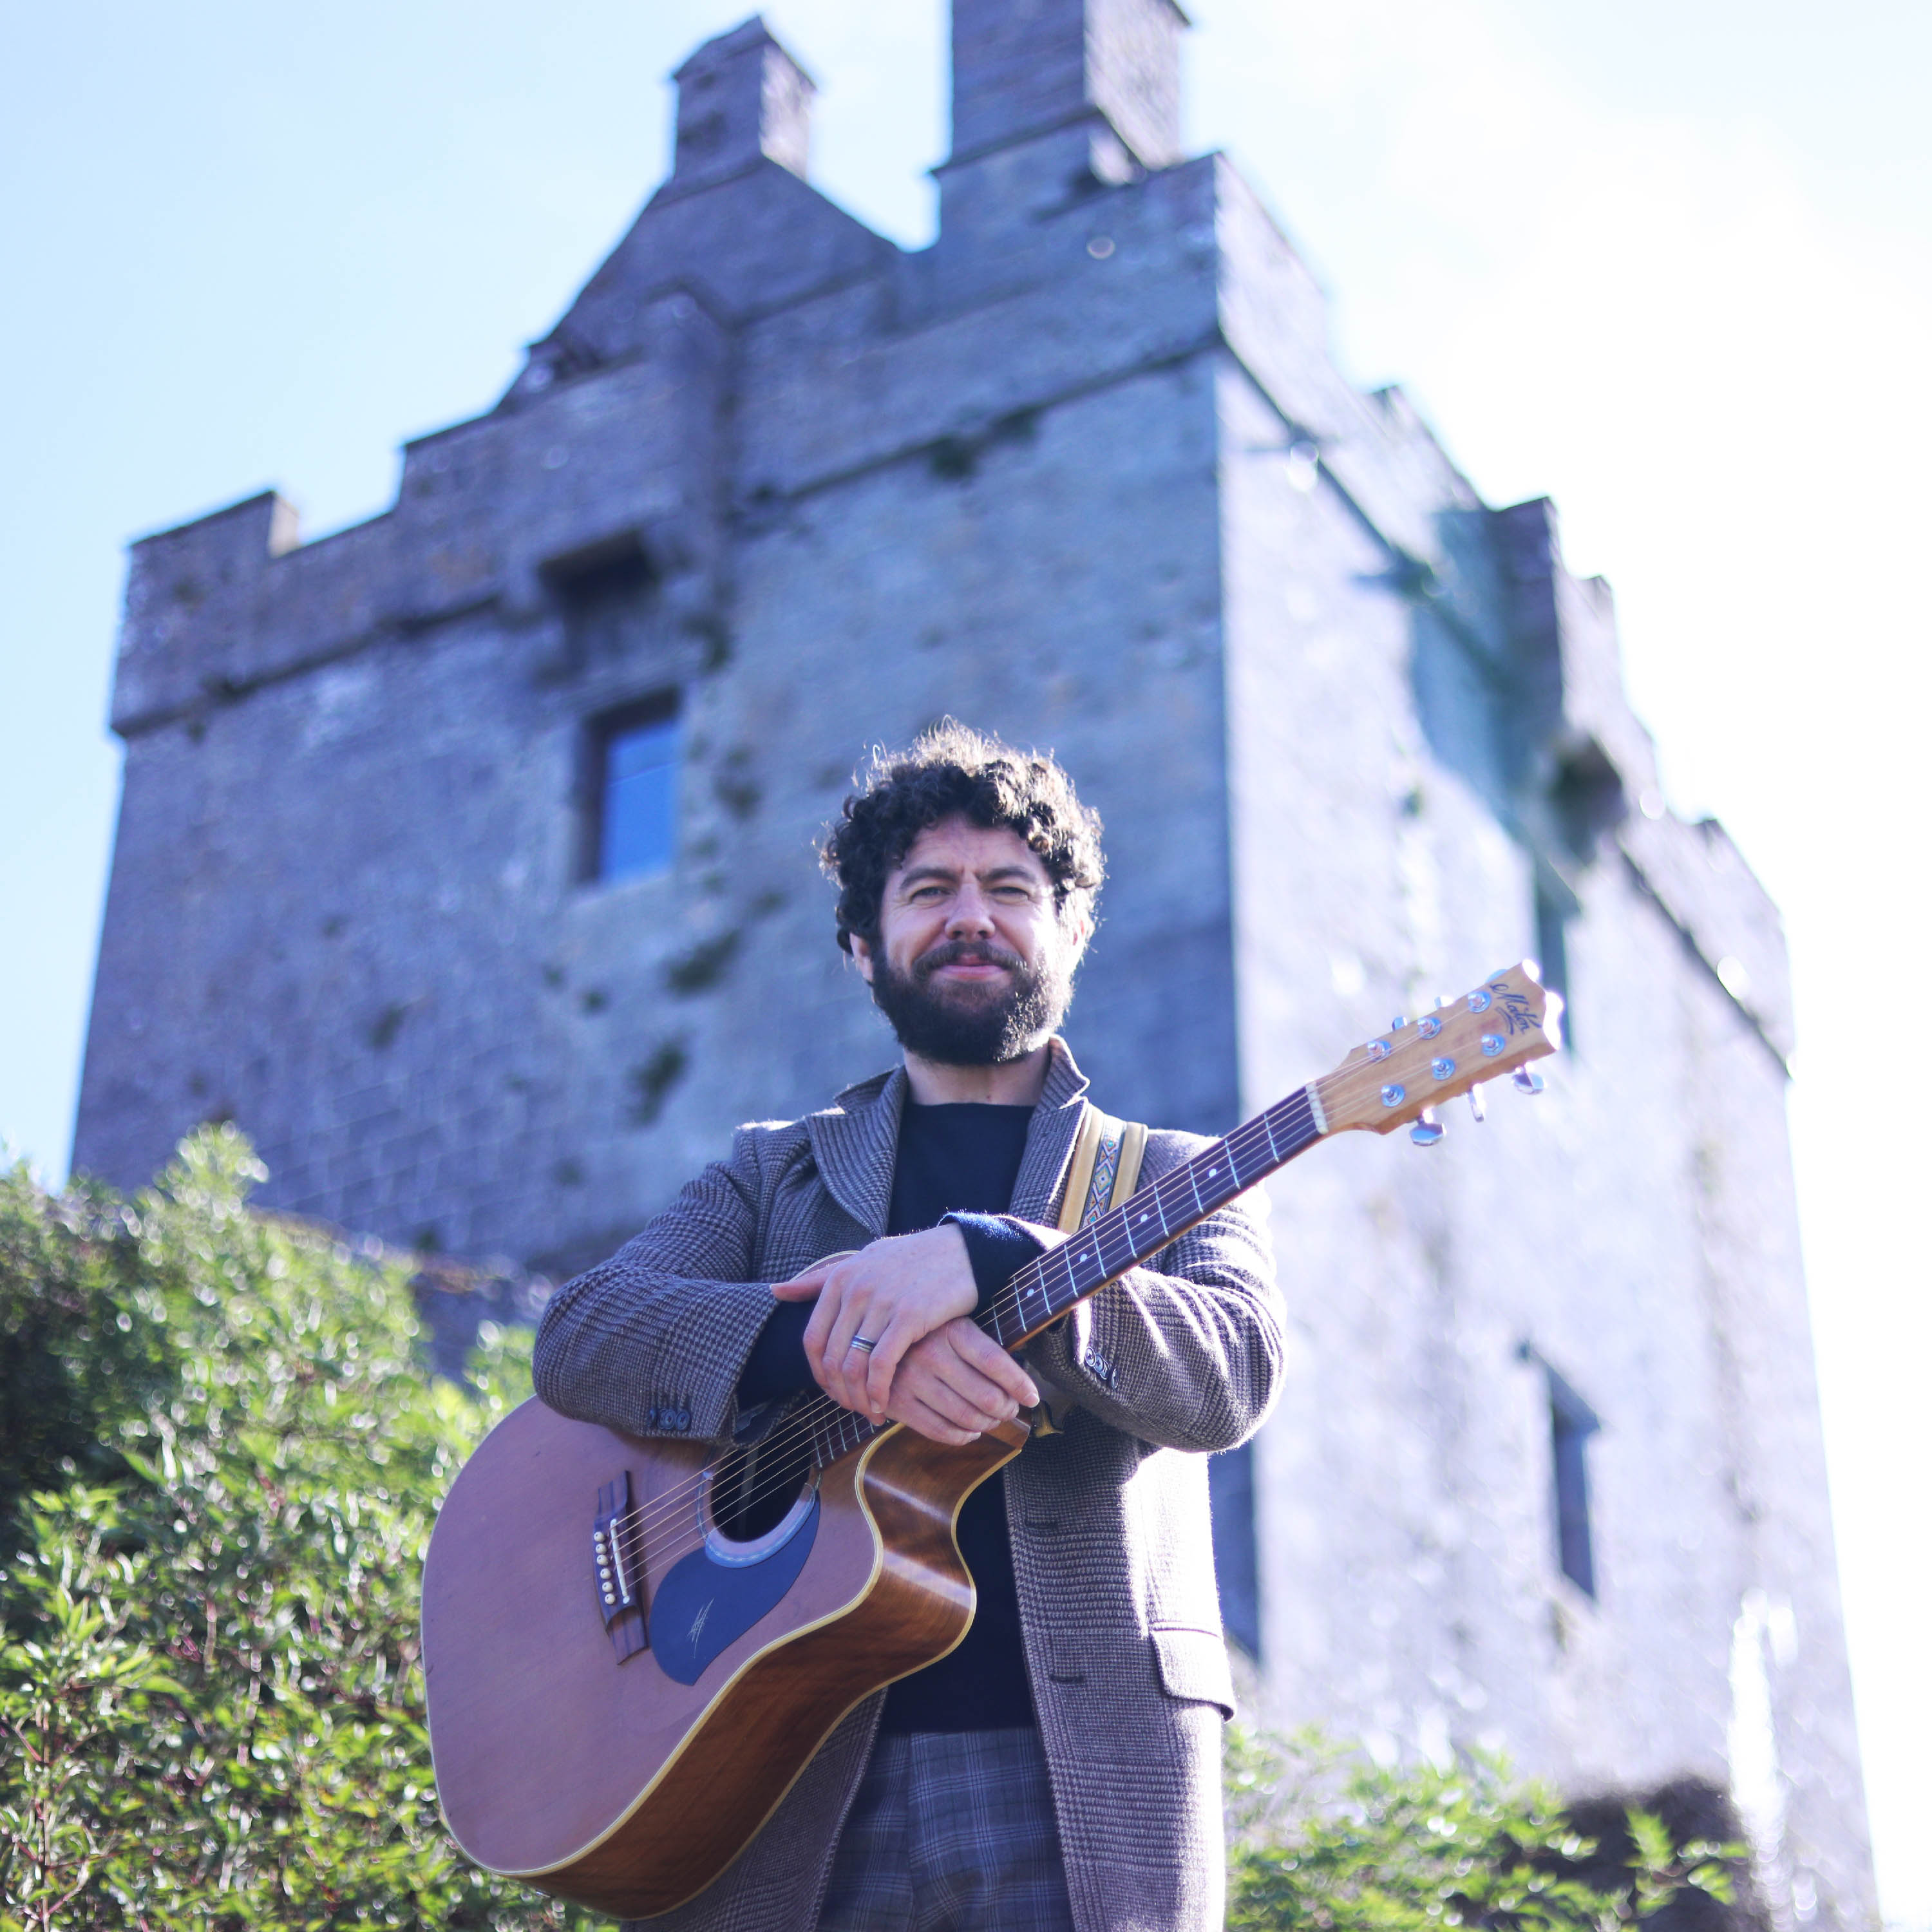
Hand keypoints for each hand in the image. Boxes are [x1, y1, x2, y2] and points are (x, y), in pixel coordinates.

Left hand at [771, 1226, 978, 1418]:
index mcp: (840, 1279)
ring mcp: (881, 1303)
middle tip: (853, 1408)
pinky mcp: (909, 1317)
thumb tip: (776, 1291)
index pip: (812, 1340)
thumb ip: (819, 1279)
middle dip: (839, 1392)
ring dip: (858, 1398)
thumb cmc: (913, 1258)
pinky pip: (882, 1365)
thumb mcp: (863, 1260)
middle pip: (831, 1358)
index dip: (819, 1374)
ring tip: (869, 1412)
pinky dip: (878, 1391)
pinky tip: (884, 1405)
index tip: (833, 1391)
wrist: (964, 1249)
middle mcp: (855, 1290)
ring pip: (854, 1365)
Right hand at [879, 1318, 1041, 1445]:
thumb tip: (1022, 1386)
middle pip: (986, 1396)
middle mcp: (931, 1353)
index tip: (1032, 1397)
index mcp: (951, 1330)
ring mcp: (911, 1379)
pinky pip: (940, 1431)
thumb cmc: (927, 1333)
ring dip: (986, 1425)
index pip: (996, 1363)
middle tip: (1009, 1410)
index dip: (1020, 1385)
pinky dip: (962, 1437)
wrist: (872, 1336)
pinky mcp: (897, 1402)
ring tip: (990, 1421)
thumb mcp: (955, 1325)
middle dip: (1005, 1409)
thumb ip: (983, 1349)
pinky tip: (969, 1431)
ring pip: (966, 1417)